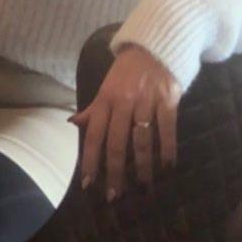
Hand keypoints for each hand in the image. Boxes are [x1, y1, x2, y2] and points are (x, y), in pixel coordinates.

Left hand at [67, 44, 180, 199]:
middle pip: (117, 142)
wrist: (155, 46)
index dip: (91, 160)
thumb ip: (93, 109)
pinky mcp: (168, 100)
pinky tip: (167, 167)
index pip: (94, 135)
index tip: (89, 184)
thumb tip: (73, 123)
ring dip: (142, 166)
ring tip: (143, 187)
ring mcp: (146, 101)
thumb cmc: (127, 71)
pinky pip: (167, 129)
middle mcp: (124, 102)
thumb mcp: (106, 87)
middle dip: (115, 171)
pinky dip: (167, 149)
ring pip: (142, 139)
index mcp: (105, 100)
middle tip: (115, 195)